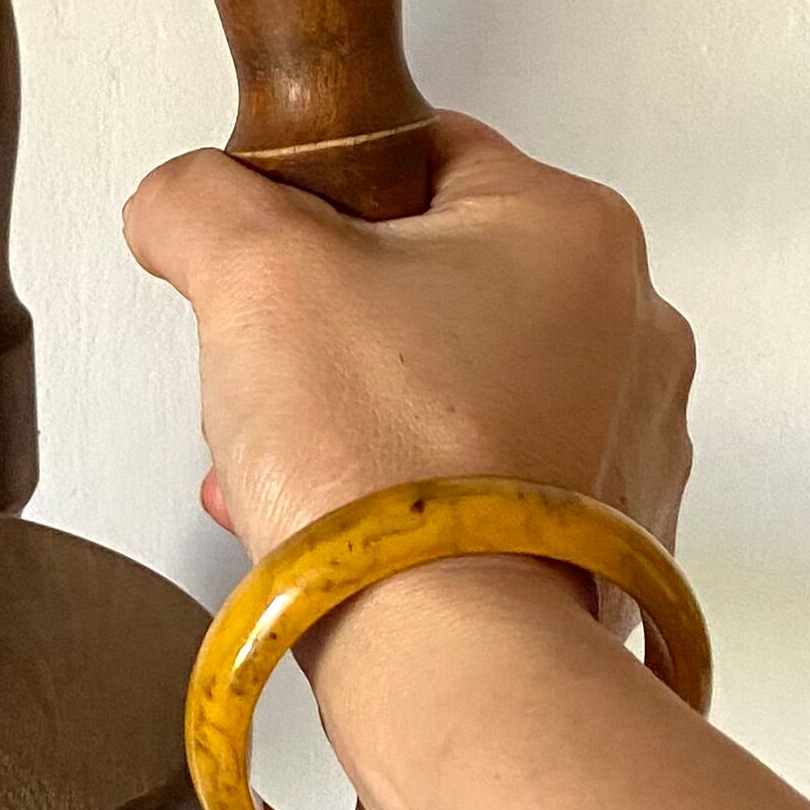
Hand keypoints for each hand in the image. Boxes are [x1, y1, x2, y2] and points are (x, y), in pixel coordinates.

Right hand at [121, 113, 695, 565]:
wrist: (449, 657)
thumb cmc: (387, 467)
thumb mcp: (250, 269)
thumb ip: (199, 200)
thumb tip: (180, 202)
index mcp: (574, 228)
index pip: (417, 151)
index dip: (316, 197)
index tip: (270, 253)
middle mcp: (629, 325)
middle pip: (429, 277)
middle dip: (330, 325)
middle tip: (278, 369)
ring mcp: (626, 439)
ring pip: (450, 386)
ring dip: (357, 414)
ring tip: (294, 460)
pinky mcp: (602, 537)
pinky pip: (479, 481)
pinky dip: (402, 493)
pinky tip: (336, 521)